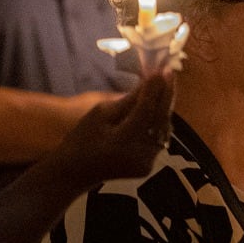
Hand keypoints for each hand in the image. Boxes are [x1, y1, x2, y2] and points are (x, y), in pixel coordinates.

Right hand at [57, 73, 175, 186]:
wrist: (74, 173)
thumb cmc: (81, 139)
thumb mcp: (99, 114)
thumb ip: (127, 100)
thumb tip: (149, 81)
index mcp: (122, 142)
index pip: (145, 111)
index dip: (155, 89)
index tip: (162, 69)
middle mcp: (138, 155)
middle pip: (160, 120)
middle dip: (166, 95)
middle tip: (169, 73)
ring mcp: (145, 163)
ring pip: (163, 129)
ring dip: (165, 107)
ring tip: (166, 86)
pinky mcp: (148, 166)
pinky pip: (159, 139)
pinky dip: (159, 122)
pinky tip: (159, 106)